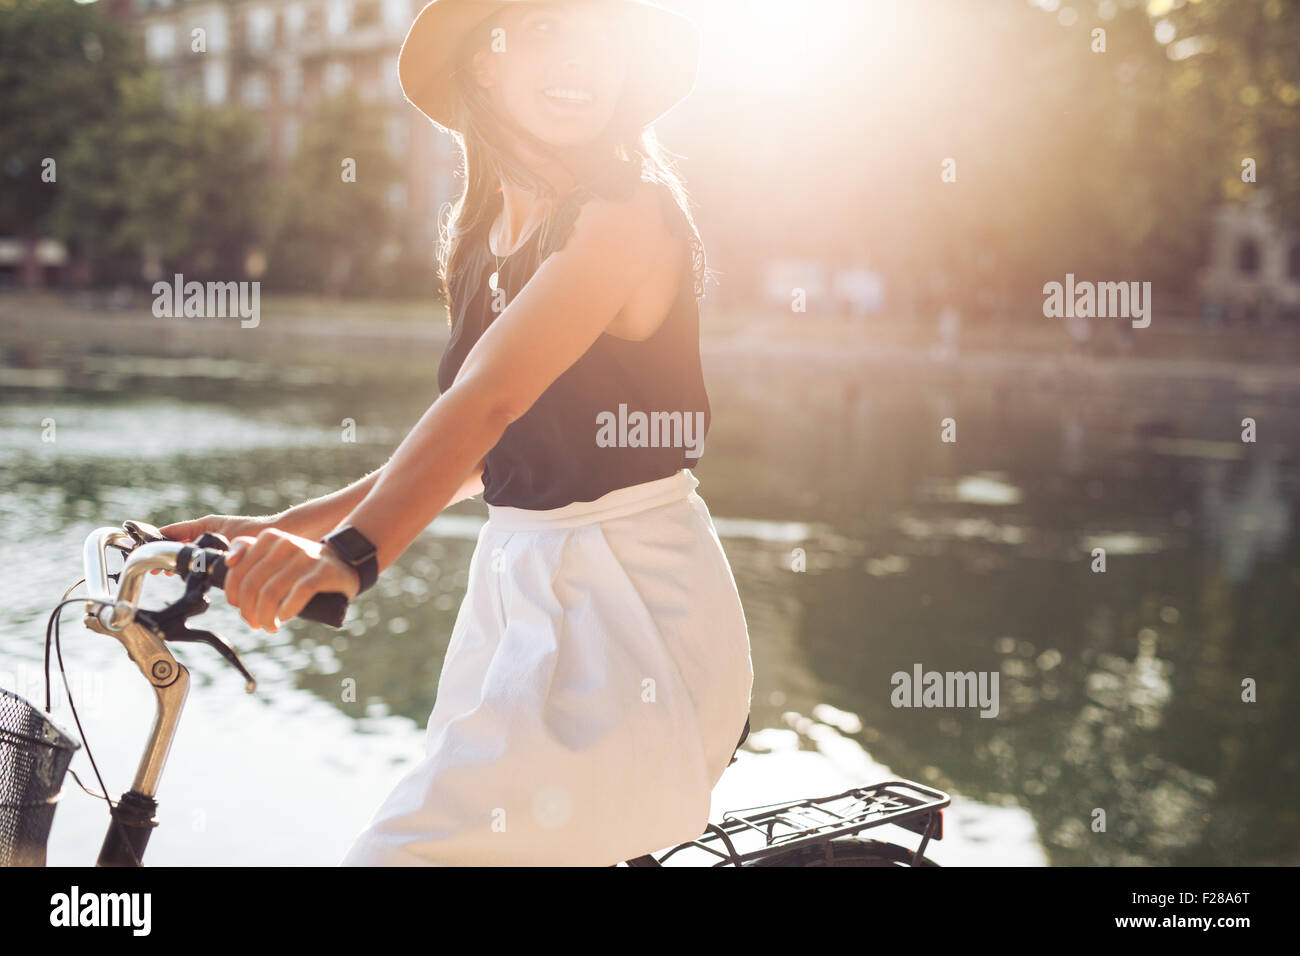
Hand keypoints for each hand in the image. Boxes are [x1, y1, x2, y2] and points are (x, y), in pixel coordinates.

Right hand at [152, 514, 278, 576]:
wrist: (278, 534)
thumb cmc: (254, 531)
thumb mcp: (223, 536)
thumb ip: (202, 544)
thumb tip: (181, 553)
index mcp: (204, 525)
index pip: (171, 532)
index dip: (156, 542)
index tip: (143, 552)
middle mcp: (207, 531)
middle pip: (176, 542)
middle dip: (165, 554)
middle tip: (154, 569)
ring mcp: (213, 541)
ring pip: (187, 551)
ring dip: (177, 560)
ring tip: (166, 572)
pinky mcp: (222, 551)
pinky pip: (200, 557)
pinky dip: (191, 564)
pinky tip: (188, 575)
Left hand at [220, 528, 361, 632]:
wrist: (346, 561)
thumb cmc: (304, 565)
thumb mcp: (276, 554)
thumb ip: (251, 553)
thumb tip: (228, 563)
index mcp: (269, 538)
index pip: (237, 569)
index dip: (233, 594)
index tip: (239, 607)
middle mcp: (285, 544)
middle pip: (251, 584)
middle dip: (248, 611)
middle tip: (255, 623)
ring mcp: (305, 556)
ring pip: (270, 592)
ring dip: (265, 616)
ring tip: (269, 626)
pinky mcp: (322, 571)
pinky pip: (297, 594)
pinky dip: (287, 611)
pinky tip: (284, 618)